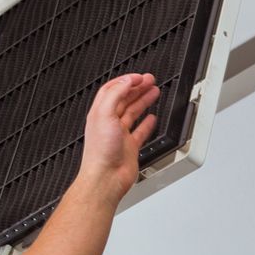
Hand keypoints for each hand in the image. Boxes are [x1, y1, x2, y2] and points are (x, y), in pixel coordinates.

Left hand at [78, 73, 159, 204]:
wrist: (105, 177)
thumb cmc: (100, 151)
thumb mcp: (104, 114)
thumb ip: (114, 95)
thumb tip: (125, 81)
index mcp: (100, 112)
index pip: (112, 89)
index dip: (125, 81)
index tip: (139, 76)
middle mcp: (109, 121)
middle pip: (124, 98)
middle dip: (137, 88)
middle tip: (150, 80)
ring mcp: (120, 134)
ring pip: (133, 112)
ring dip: (143, 100)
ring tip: (154, 91)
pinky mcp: (129, 146)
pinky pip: (140, 131)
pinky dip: (147, 123)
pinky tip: (153, 117)